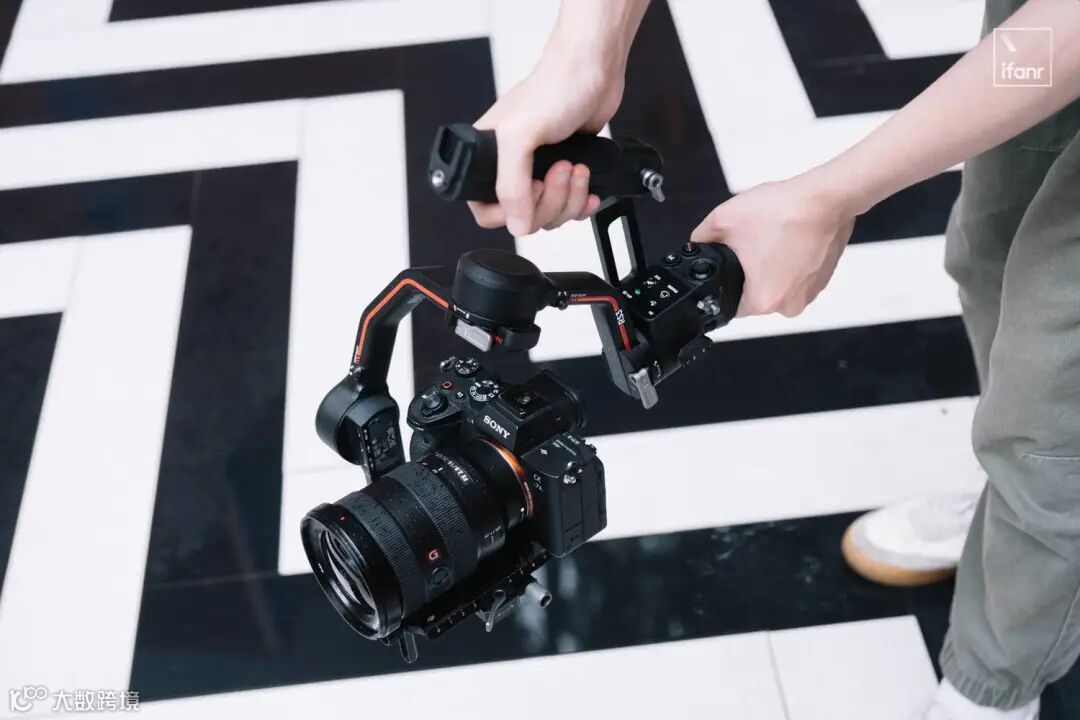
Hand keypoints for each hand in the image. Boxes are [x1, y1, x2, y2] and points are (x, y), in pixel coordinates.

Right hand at [469, 50, 624, 236]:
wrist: (594, 70)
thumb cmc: (554, 87)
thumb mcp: (520, 135)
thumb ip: (511, 185)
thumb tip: (517, 223)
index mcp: (487, 155)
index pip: (484, 208)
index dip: (509, 212)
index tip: (531, 190)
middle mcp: (511, 165)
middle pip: (523, 216)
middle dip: (550, 201)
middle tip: (560, 171)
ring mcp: (540, 170)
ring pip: (549, 214)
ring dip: (568, 198)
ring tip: (575, 168)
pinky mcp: (566, 171)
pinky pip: (569, 207)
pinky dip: (581, 201)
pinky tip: (586, 183)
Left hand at [691, 173, 856, 316]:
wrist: (826, 198)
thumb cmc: (785, 211)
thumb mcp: (724, 219)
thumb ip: (702, 237)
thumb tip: (696, 243)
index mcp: (763, 300)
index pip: (731, 305)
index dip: (725, 283)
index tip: (730, 265)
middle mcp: (789, 304)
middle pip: (753, 295)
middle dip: (747, 272)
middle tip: (752, 245)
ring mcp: (809, 294)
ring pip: (775, 284)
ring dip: (769, 266)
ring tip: (773, 239)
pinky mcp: (821, 281)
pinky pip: (795, 277)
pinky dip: (788, 261)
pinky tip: (787, 240)